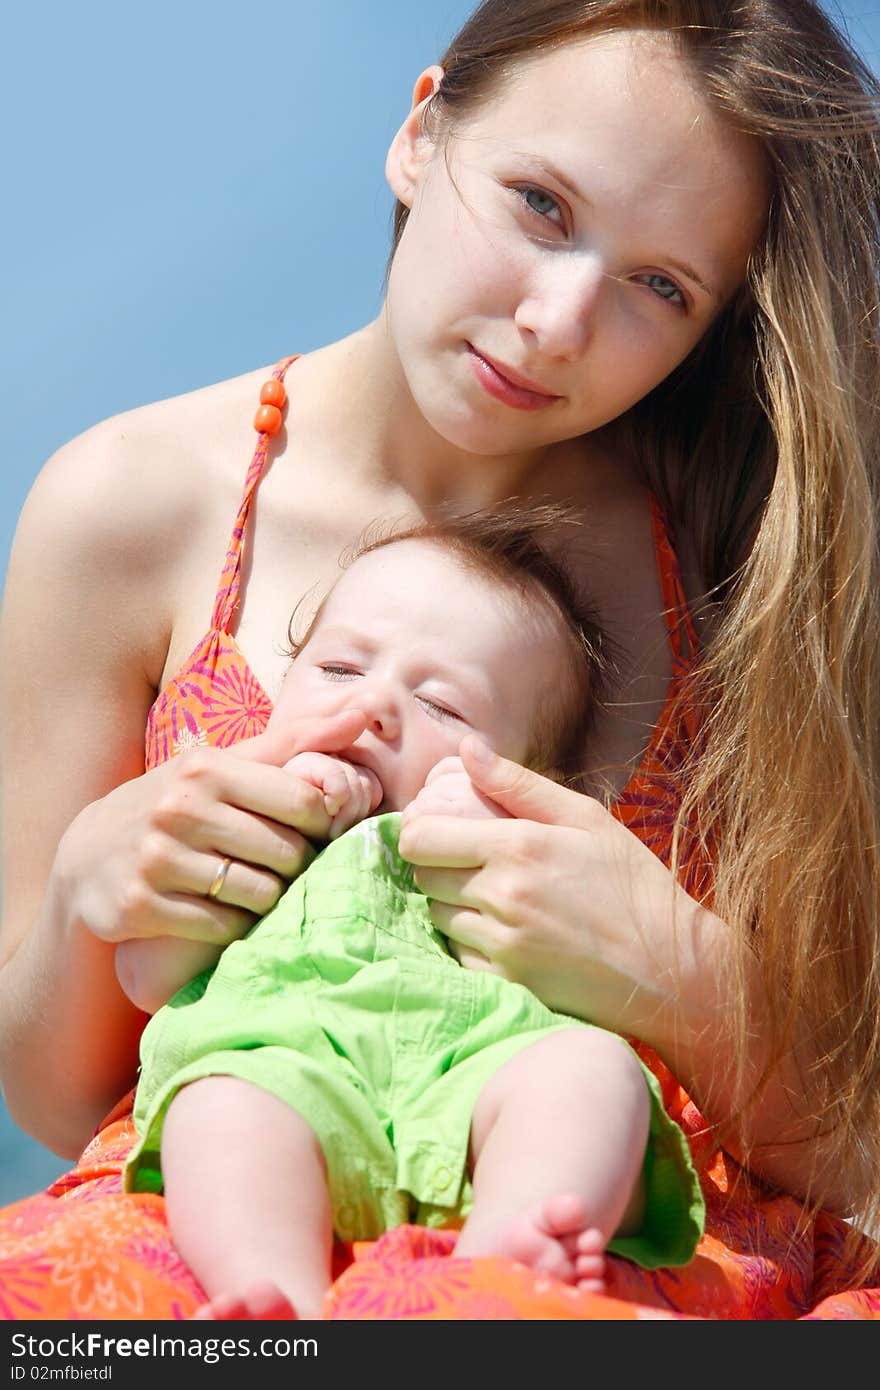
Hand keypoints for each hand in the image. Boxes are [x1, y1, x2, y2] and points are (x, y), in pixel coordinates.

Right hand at [65, 711, 368, 1010]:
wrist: (88, 855)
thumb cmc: (176, 804)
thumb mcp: (224, 764)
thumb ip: (296, 739)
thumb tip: (367, 708)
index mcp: (208, 768)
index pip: (304, 802)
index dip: (322, 824)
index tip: (315, 831)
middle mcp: (180, 809)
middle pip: (288, 853)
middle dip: (297, 865)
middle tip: (283, 865)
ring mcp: (158, 859)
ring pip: (260, 894)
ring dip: (268, 898)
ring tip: (253, 887)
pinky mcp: (142, 905)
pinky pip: (222, 927)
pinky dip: (233, 926)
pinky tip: (220, 910)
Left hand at [397, 735, 707, 1043]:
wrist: (671, 968)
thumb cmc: (632, 884)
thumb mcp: (585, 818)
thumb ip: (518, 783)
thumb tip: (466, 749)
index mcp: (517, 846)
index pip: (420, 837)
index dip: (419, 831)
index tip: (436, 830)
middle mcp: (502, 896)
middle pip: (423, 875)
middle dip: (437, 864)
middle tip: (470, 862)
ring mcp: (501, 945)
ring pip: (436, 915)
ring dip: (452, 903)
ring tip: (492, 897)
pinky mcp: (505, 982)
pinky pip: (456, 954)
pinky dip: (468, 941)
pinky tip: (504, 932)